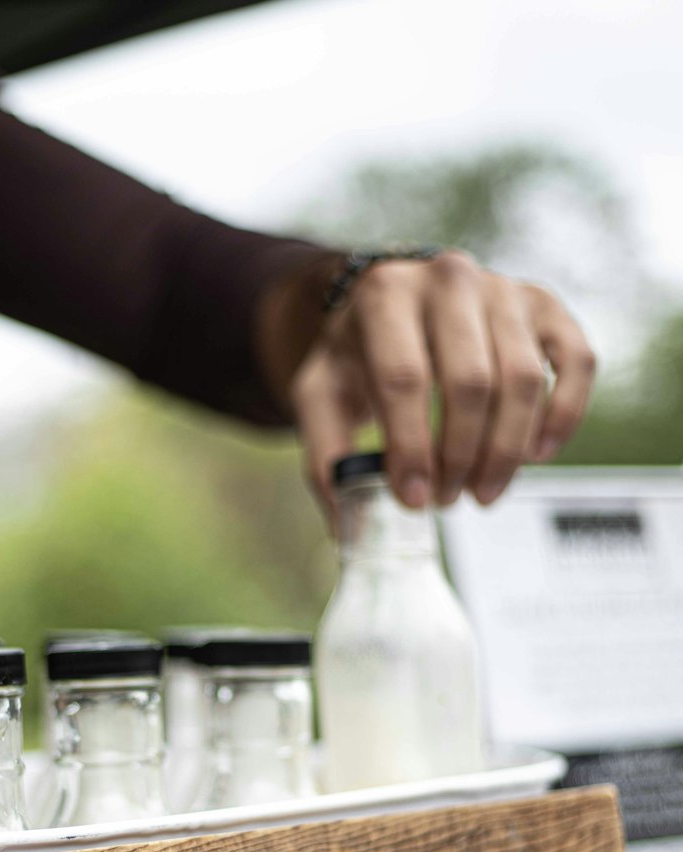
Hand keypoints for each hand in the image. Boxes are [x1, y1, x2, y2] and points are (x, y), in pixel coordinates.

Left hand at [290, 250, 595, 519]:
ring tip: (481, 493)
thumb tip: (350, 526)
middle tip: (446, 500)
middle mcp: (449, 279)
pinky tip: (536, 456)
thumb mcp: (321, 394)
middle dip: (460, 456)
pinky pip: (576, 361)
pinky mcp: (545, 306)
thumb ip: (326, 455)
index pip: (405, 378)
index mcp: (385, 293)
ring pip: (523, 379)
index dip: (412, 447)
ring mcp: (503, 288)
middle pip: (470, 382)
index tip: (414, 499)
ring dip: (506, 450)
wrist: (397, 301)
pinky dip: (563, 415)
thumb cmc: (359, 353)